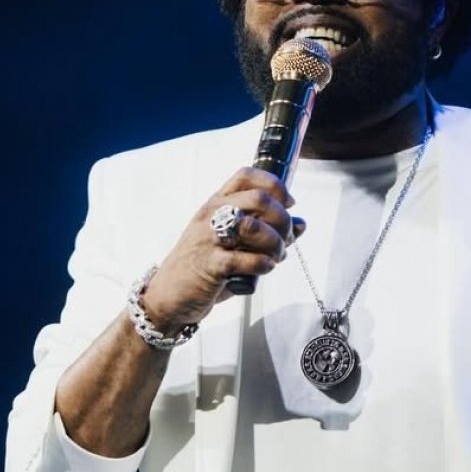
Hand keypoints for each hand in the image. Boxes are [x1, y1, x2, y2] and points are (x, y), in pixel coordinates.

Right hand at [140, 167, 304, 332]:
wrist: (169, 295)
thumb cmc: (203, 266)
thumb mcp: (231, 242)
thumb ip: (266, 231)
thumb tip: (301, 224)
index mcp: (216, 203)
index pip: (247, 175)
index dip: (275, 185)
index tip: (288, 203)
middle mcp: (211, 215)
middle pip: (258, 200)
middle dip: (282, 219)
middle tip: (285, 238)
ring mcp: (208, 239)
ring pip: (254, 227)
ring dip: (275, 243)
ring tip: (276, 256)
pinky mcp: (210, 265)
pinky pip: (246, 260)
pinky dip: (263, 264)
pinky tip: (264, 268)